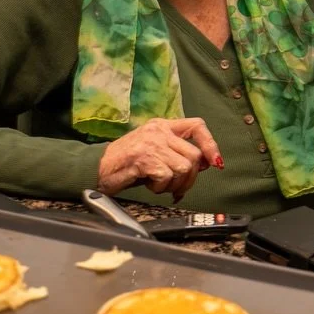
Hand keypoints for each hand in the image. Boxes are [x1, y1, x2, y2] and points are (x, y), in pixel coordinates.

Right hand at [97, 117, 223, 198]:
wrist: (98, 168)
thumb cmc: (126, 163)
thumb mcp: (155, 152)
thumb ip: (178, 153)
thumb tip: (207, 162)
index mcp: (163, 126)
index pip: (197, 126)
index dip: (211, 144)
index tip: (216, 162)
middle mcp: (158, 131)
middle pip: (194, 156)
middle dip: (190, 178)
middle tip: (176, 188)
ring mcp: (151, 143)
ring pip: (184, 168)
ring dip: (175, 184)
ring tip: (159, 185)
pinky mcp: (143, 158)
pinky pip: (167, 177)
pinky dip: (161, 187)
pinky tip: (150, 185)